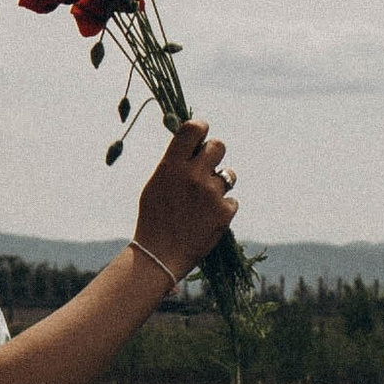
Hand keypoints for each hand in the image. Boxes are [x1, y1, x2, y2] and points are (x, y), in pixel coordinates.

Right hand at [133, 116, 236, 283]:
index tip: (201, 135)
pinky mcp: (224, 212)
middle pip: (218, 146)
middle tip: (206, 168)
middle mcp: (193, 175)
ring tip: (205, 200)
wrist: (159, 256)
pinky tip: (206, 221)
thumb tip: (192, 145)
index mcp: (171, 165)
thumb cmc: (153, 220)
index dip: (200, 128)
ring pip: (229, 174)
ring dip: (221, 183)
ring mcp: (211, 193)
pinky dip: (221, 209)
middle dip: (214, 155)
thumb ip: (174, 164)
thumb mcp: (155, 185)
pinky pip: (230, 201)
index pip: (193, 129)